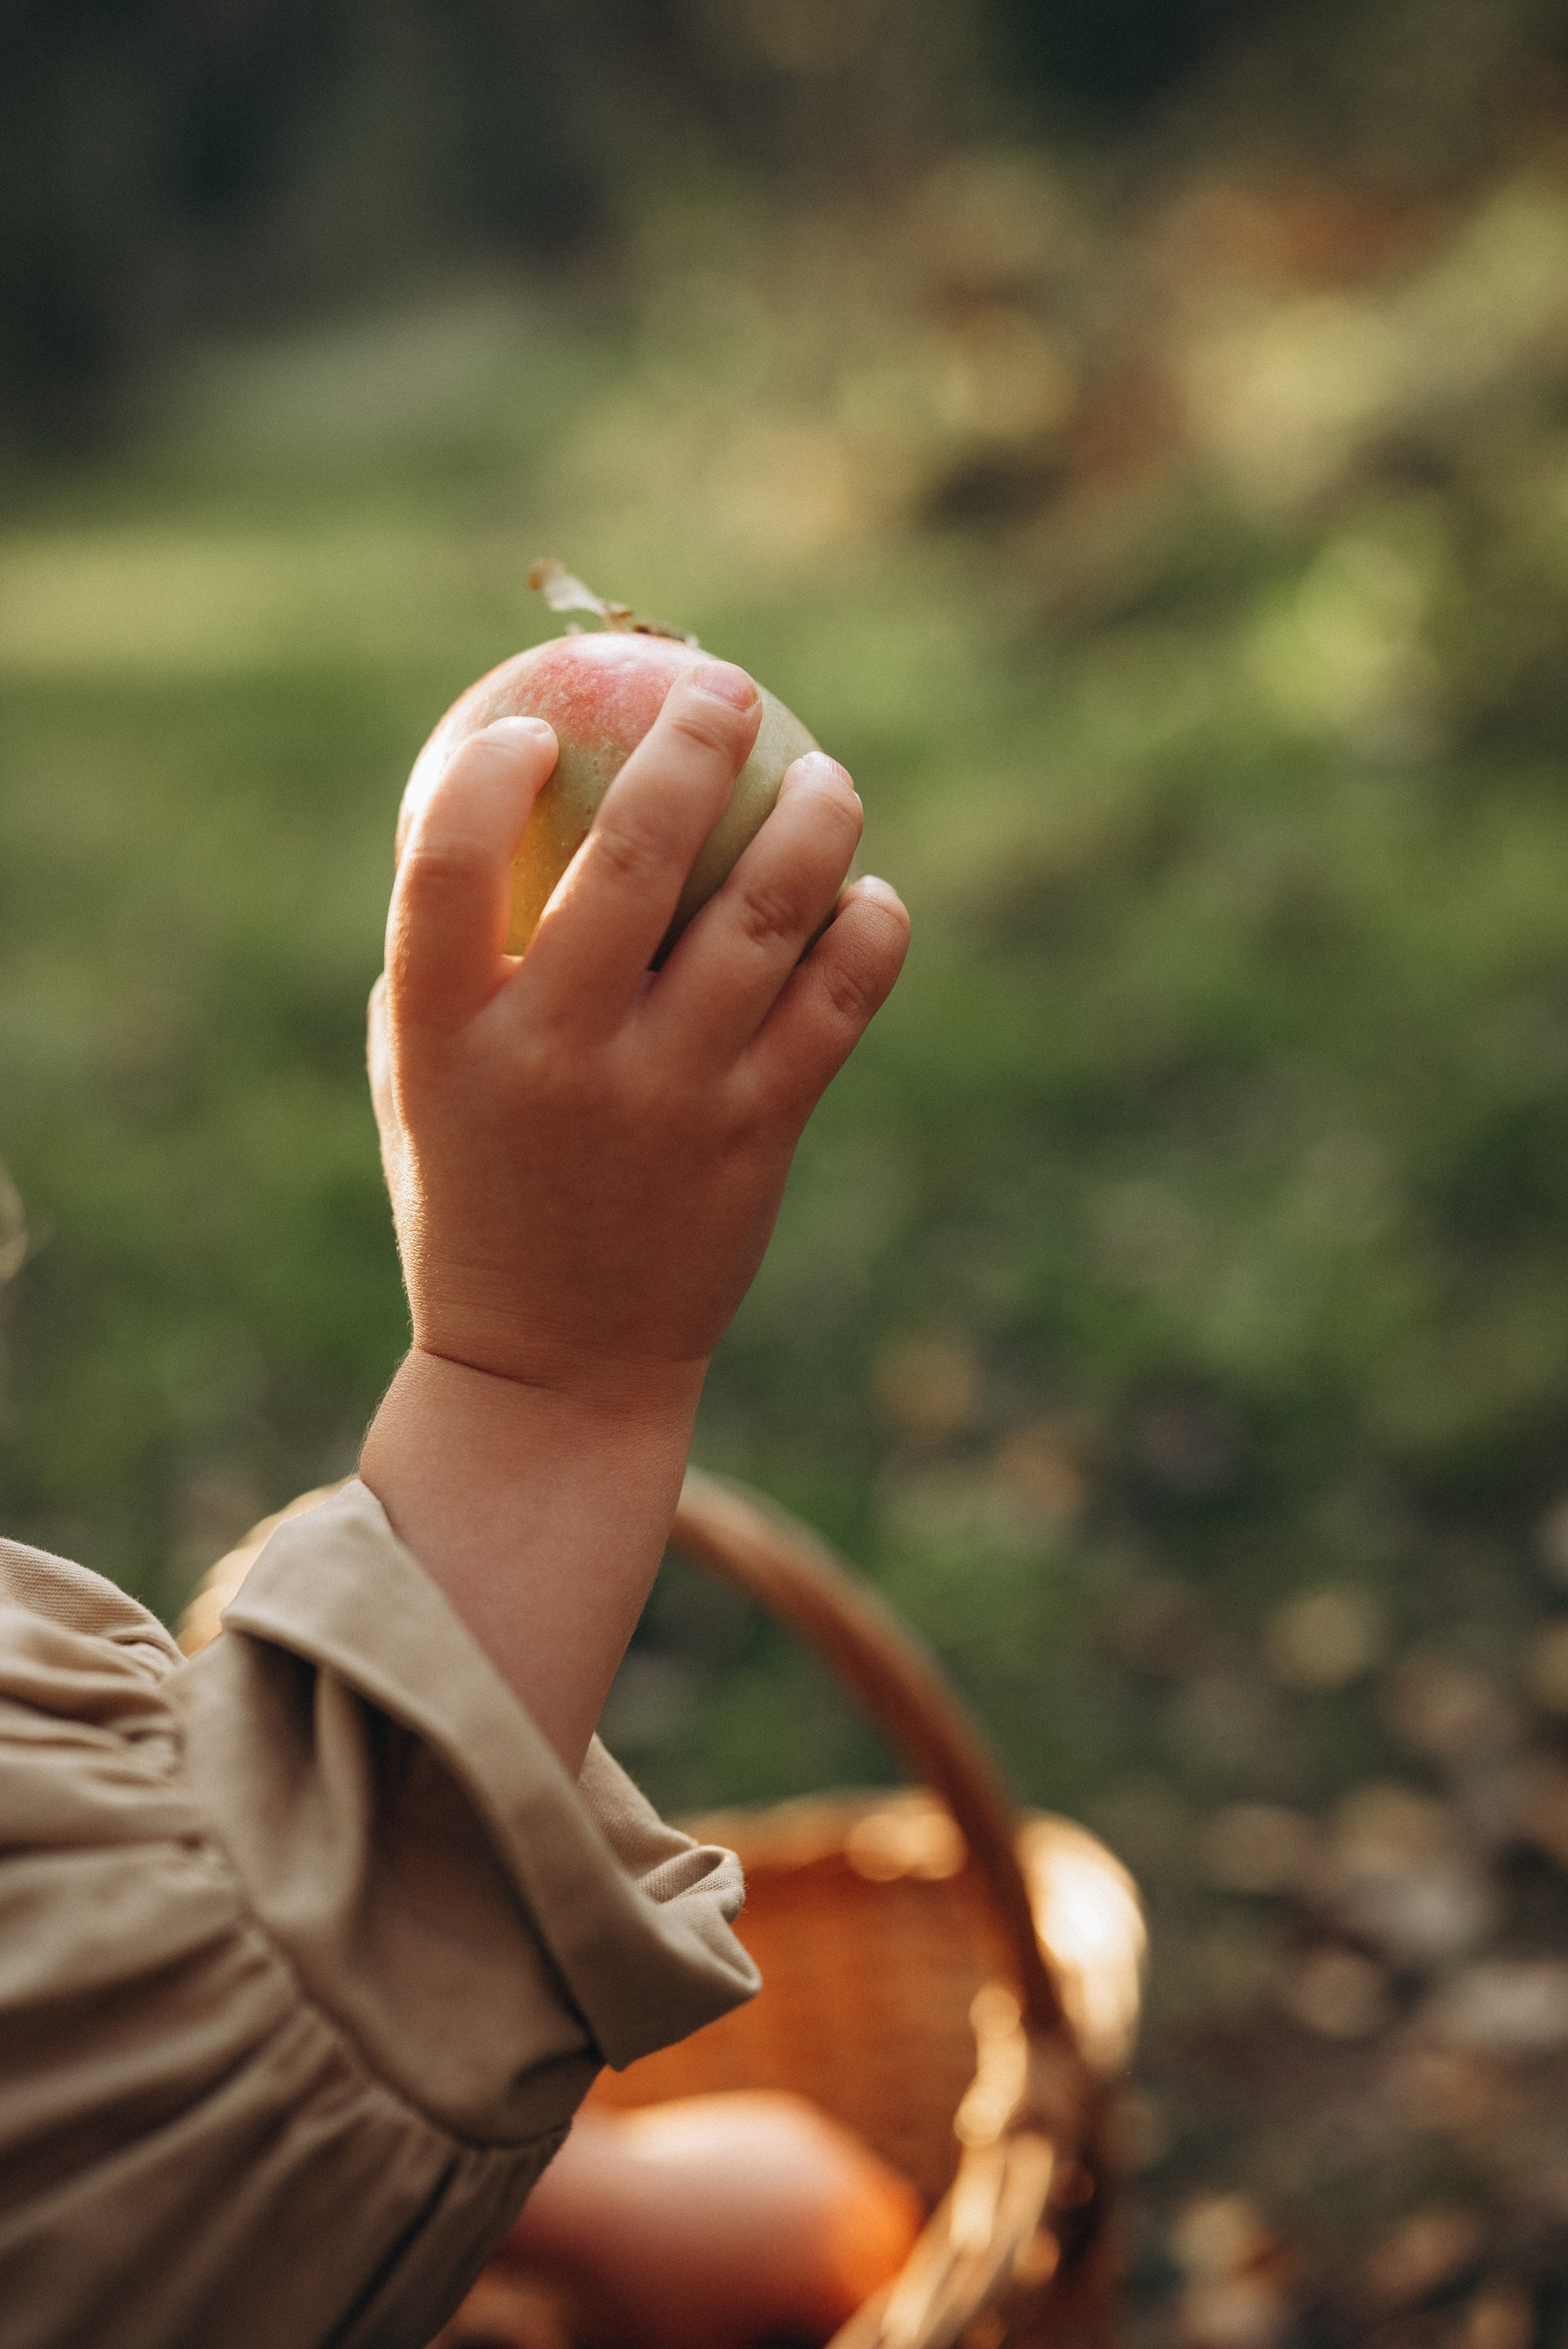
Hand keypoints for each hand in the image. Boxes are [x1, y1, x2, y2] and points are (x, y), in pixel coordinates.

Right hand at [361, 660, 907, 1764]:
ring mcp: (664, 1098)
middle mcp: (556, 1055)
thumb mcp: (420, 1084)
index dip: (491, 770)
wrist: (554, 1372)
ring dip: (813, 823)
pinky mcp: (756, 1139)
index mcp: (446, 1033)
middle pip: (630, 858)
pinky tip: (872, 899)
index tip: (538, 718)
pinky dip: (868, 935)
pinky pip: (835, 1005)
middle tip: (728, 687)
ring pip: (764, 917)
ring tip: (829, 781)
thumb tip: (490, 812)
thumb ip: (447, 964)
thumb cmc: (479, 1199)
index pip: (449, 862)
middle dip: (691, 743)